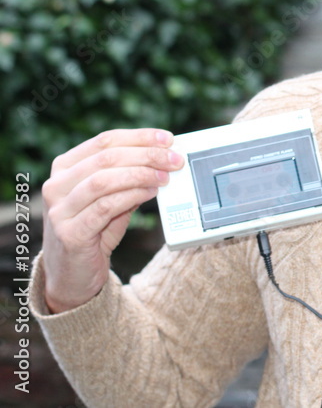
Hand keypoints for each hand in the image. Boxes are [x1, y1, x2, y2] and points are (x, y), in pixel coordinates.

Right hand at [41, 129, 183, 312]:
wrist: (73, 274)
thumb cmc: (95, 230)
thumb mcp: (112, 198)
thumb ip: (131, 178)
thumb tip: (165, 158)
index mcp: (65, 168)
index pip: (104, 141)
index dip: (139, 137)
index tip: (168, 139)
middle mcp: (56, 185)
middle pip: (106, 158)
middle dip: (146, 155)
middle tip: (175, 160)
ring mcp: (60, 210)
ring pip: (104, 180)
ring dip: (141, 175)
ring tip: (165, 177)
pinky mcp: (70, 233)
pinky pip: (105, 207)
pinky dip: (132, 196)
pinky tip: (150, 193)